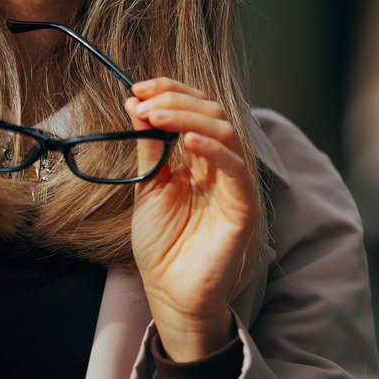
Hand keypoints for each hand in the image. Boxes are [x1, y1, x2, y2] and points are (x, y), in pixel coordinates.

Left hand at [125, 77, 260, 360]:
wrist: (169, 290)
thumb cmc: (162, 243)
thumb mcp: (148, 185)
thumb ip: (148, 147)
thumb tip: (136, 104)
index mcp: (200, 158)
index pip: (195, 110)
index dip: (171, 91)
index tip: (139, 87)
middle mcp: (221, 166)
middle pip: (212, 113)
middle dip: (175, 100)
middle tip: (143, 100)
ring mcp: (234, 184)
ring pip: (226, 132)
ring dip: (188, 117)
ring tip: (154, 116)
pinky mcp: (243, 208)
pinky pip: (236, 170)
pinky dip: (214, 150)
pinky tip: (187, 142)